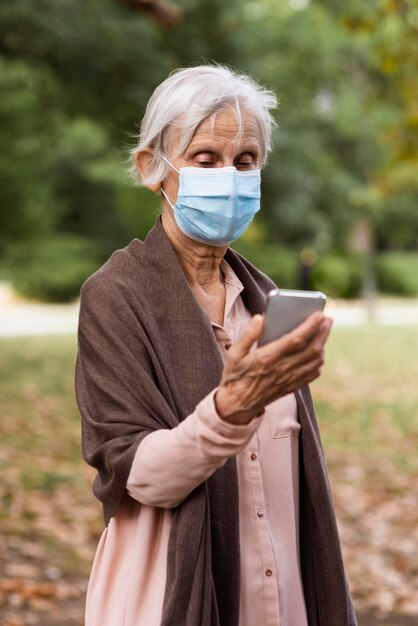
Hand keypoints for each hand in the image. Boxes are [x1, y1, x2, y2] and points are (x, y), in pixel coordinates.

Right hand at [215, 312, 332, 424]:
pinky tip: (317, 351)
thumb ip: (247, 335)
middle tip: (327, 319)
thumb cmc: (235, 376)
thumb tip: (260, 318)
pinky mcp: (292, 386)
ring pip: (315, 361)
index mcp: (267, 358)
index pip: (295, 340)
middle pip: (311, 349)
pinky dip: (319, 360)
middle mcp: (281, 369)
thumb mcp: (234, 354)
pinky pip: (312, 373)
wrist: (237, 405)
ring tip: (324, 331)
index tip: (319, 314)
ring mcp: (289, 379)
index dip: (310, 326)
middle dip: (322, 332)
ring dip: (323, 345)